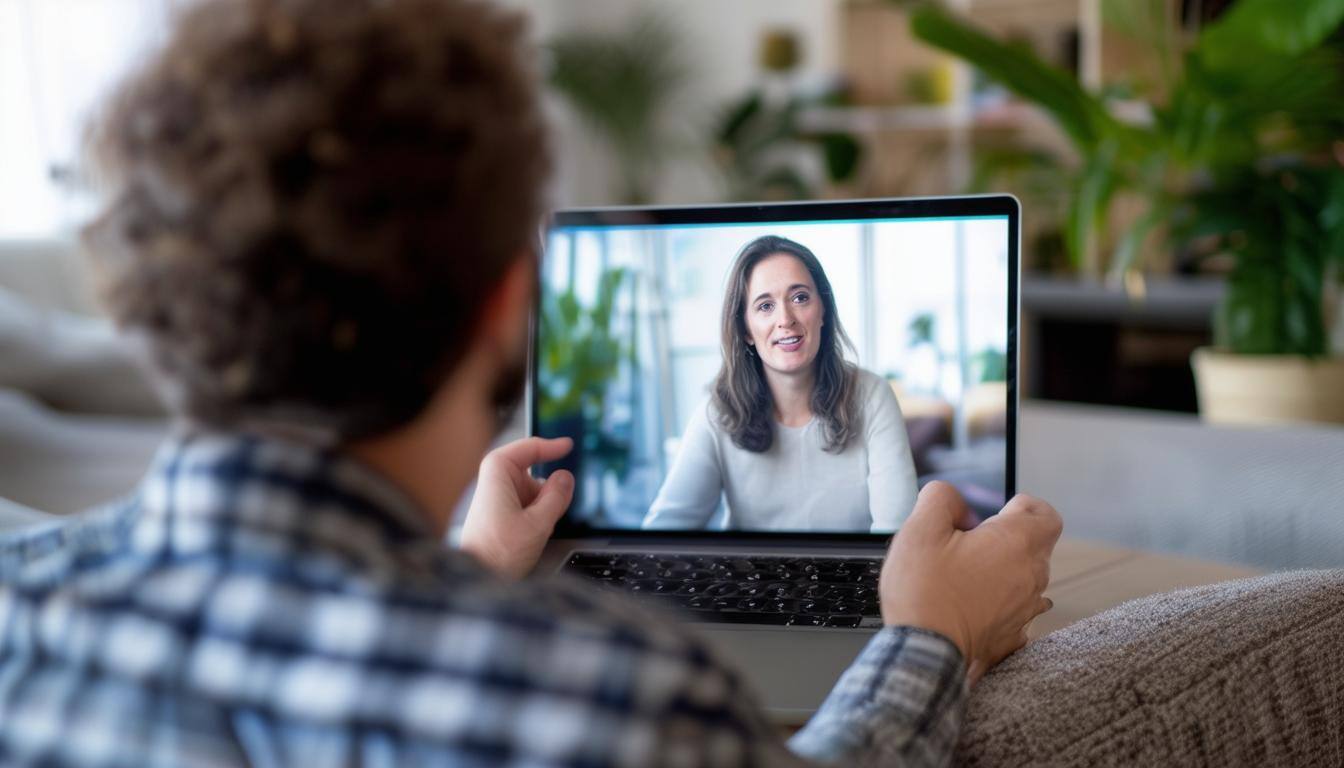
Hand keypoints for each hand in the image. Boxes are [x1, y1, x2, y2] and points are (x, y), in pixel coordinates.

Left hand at [460, 437, 574, 579]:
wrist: (477, 579)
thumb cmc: (497, 552)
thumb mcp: (538, 523)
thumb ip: (557, 497)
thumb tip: (566, 478)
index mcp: (498, 473)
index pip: (528, 449)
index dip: (551, 446)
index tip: (568, 446)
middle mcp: (495, 483)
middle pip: (532, 474)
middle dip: (547, 491)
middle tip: (555, 511)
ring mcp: (497, 500)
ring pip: (532, 493)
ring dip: (542, 507)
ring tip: (537, 531)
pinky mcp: (499, 517)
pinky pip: (526, 508)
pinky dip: (536, 516)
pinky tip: (533, 536)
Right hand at [880, 482, 1061, 685]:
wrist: (923, 652)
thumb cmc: (924, 591)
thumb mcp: (921, 529)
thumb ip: (941, 499)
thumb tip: (955, 502)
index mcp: (1016, 543)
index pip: (1047, 515)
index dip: (1026, 507)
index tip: (1001, 512)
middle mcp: (1031, 576)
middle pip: (1035, 546)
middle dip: (1008, 538)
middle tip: (970, 542)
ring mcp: (1025, 609)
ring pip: (1026, 579)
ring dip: (1004, 570)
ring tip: (966, 574)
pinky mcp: (1012, 635)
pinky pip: (1016, 610)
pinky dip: (1000, 602)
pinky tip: (971, 604)